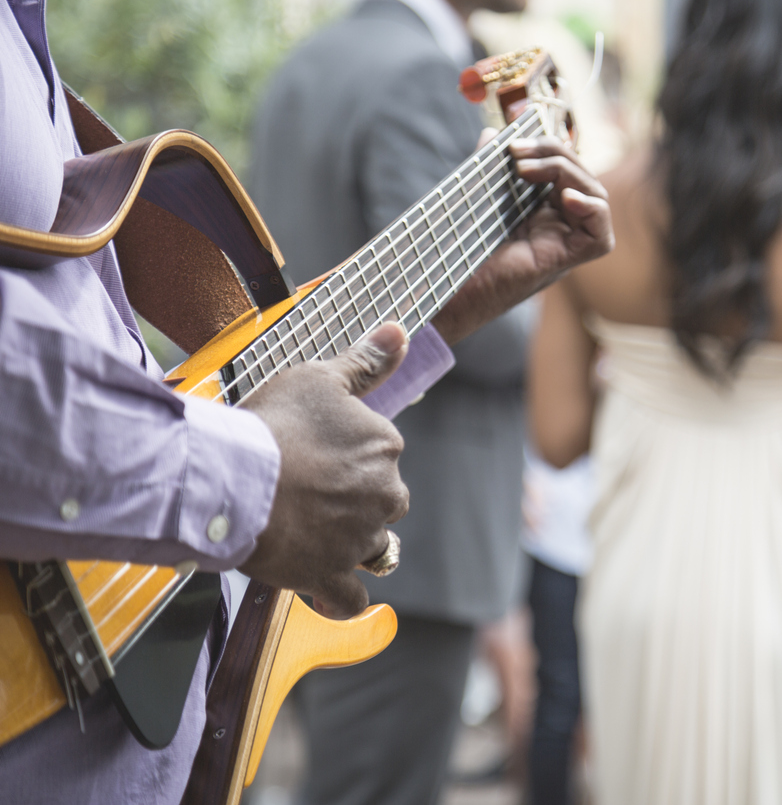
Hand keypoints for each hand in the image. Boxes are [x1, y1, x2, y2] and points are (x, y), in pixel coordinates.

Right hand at [238, 323, 410, 618]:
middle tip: (310, 492)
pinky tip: (325, 590)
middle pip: (383, 501)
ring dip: (353, 544)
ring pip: (374, 549)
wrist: (230, 479)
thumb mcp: (318, 378)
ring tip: (317, 533)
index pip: (382, 453)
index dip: (349, 454)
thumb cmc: (270, 424)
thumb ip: (365, 360)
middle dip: (357, 500)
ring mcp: (358, 540)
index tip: (316, 451)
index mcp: (385, 448)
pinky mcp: (329, 577)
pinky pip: (350, 599)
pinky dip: (341, 597)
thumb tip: (401, 332)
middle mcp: (384, 496)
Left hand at [431, 133, 612, 343]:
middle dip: (555, 154)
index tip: (511, 143)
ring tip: (527, 171)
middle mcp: (557, 228)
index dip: (549, 148)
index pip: (565, 169)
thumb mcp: (476, 198)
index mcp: (539, 212)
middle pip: (582, 178)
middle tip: (516, 153)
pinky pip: (600, 236)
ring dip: (568, 173)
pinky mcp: (566, 262)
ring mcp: (564, 245)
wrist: (443, 293)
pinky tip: (565, 199)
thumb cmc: (456, 252)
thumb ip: (489, 168)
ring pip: (596, 198)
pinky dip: (591, 211)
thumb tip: (493, 135)